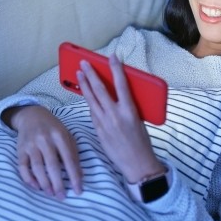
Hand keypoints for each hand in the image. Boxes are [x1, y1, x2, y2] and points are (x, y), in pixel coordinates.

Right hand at [5, 105, 82, 199]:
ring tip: (50, 193)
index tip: (78, 190)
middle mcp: (45, 139)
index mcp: (59, 136)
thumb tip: (80, 175)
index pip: (68, 159)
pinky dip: (28, 178)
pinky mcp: (20, 149)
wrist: (31, 115)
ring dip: (44, 183)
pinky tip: (36, 186)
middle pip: (52, 165)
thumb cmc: (53, 128)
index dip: (74, 176)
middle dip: (58, 183)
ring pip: (37, 167)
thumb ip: (74, 153)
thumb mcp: (67, 135)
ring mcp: (31, 144)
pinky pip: (22, 167)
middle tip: (62, 197)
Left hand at [77, 54, 164, 182]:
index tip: (112, 57)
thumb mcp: (139, 119)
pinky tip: (86, 94)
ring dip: (84, 85)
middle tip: (84, 63)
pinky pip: (92, 112)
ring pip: (91, 99)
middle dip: (91, 74)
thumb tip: (120, 93)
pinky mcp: (98, 130)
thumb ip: (129, 105)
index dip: (116, 69)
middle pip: (99, 90)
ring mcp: (104, 123)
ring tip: (79, 74)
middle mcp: (115, 115)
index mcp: (129, 110)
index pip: (121, 84)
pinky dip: (90, 101)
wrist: (136, 164)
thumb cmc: (142, 141)